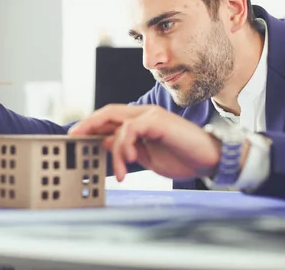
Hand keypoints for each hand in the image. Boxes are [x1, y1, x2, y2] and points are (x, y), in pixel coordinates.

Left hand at [68, 104, 221, 181]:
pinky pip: (131, 129)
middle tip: (74, 136)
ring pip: (119, 124)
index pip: (112, 118)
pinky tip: (130, 160)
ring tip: (122, 172)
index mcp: (142, 122)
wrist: (210, 160)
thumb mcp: (148, 157)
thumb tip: (105, 144)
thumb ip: (128, 149)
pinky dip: (125, 145)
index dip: (93, 125)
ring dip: (115, 151)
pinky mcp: (158, 121)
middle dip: (89, 123)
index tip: (76, 136)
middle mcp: (145, 114)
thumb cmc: (183, 158)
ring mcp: (152, 115)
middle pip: (109, 112)